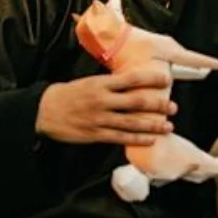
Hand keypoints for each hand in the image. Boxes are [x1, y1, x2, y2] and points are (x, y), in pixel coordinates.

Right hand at [35, 69, 176, 145]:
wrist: (44, 111)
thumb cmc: (68, 94)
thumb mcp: (88, 82)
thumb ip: (109, 84)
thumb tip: (132, 82)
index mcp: (101, 83)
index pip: (131, 78)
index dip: (151, 79)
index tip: (166, 79)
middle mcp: (102, 100)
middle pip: (136, 102)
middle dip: (157, 104)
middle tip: (173, 107)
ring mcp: (99, 119)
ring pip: (132, 123)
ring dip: (152, 125)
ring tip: (168, 126)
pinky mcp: (95, 134)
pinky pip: (121, 138)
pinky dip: (137, 139)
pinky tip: (150, 139)